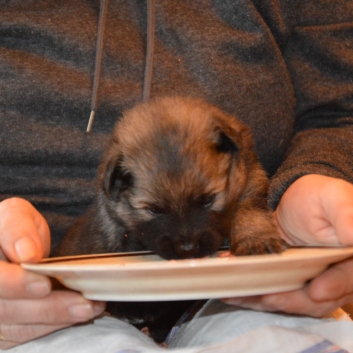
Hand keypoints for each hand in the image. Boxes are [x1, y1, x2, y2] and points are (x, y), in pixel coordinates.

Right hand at [0, 198, 104, 348]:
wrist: (16, 244)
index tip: (44, 284)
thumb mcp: (16, 215)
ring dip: (55, 319)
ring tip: (89, 308)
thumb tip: (27, 254)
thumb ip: (18, 228)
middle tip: (82, 303)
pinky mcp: (3, 326)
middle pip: (4, 309)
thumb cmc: (16, 227)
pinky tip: (79, 314)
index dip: (15, 284)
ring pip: (15, 327)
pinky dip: (52, 325)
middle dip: (46, 308)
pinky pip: (24, 333)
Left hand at [223, 175, 352, 316]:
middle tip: (266, 297)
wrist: (292, 199)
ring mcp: (315, 281)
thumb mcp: (332, 197)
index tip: (316, 291)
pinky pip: (281, 295)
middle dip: (293, 300)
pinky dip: (262, 296)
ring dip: (272, 301)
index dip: (337, 285)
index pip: (350, 275)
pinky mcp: (295, 282)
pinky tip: (240, 293)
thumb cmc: (316, 195)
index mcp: (352, 256)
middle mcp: (339, 273)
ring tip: (244, 296)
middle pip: (323, 298)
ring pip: (299, 302)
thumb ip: (346, 214)